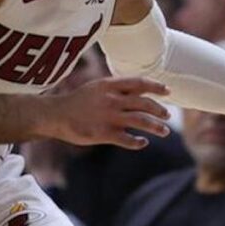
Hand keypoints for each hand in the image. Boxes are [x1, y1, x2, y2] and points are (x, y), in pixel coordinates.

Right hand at [46, 77, 170, 149]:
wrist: (56, 115)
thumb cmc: (77, 101)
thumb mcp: (96, 87)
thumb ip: (115, 88)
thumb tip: (137, 90)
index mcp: (110, 85)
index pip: (139, 83)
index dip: (156, 87)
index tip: (168, 91)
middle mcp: (112, 99)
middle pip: (144, 103)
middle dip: (159, 110)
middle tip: (167, 115)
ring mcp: (109, 117)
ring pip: (141, 121)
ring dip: (156, 127)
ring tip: (164, 131)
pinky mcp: (104, 134)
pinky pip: (128, 139)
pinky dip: (138, 142)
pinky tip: (142, 142)